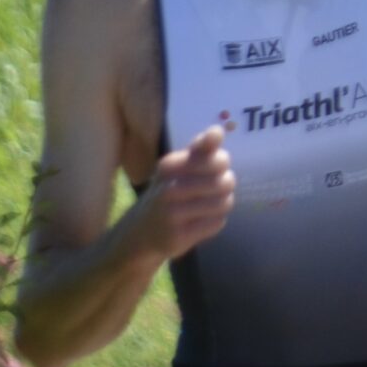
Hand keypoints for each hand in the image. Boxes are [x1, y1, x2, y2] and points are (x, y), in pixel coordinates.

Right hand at [139, 124, 233, 260]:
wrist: (141, 231)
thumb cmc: (168, 192)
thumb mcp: (179, 166)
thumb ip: (201, 148)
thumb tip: (218, 130)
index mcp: (169, 166)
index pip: (217, 159)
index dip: (221, 164)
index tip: (212, 167)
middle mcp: (168, 189)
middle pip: (225, 182)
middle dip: (225, 185)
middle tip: (214, 188)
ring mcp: (172, 214)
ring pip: (224, 203)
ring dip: (222, 204)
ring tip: (209, 204)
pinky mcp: (179, 236)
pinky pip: (218, 223)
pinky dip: (215, 221)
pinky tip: (201, 221)